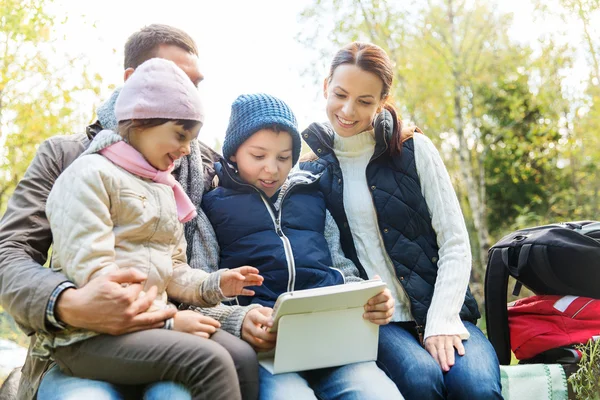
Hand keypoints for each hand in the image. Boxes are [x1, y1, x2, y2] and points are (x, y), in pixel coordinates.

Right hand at [55, 268, 175, 334]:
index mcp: (124, 297)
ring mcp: (125, 323)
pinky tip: (160, 323)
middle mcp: (127, 311)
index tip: (133, 282)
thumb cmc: (92, 292)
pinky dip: (152, 326)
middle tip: (154, 289)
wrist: (76, 310)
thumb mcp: (108, 277)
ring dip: (163, 315)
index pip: (138, 288)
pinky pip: (140, 329)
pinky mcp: (121, 330)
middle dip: (152, 294)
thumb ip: (128, 274)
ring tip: (173, 312)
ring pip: (149, 319)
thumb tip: (144, 276)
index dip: (137, 284)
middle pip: (147, 302)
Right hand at [173, 310, 220, 337]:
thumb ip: (198, 315)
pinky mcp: (188, 339)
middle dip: (212, 329)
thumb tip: (208, 319)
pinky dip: (201, 340)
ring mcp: (191, 333)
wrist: (166, 324)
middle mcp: (195, 325)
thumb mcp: (189, 312)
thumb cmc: (178, 317)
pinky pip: (199, 341)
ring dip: (207, 335)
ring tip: (204, 334)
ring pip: (206, 336)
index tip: (218, 325)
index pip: (210, 321)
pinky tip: (200, 338)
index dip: (216, 323)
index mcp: (196, 317)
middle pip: (210, 329)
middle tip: (211, 330)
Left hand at [220, 266, 263, 296]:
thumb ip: (235, 275)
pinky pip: (244, 292)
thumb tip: (243, 278)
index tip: (257, 271)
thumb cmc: (221, 278)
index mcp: (237, 272)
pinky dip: (248, 292)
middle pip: (249, 276)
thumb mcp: (227, 275)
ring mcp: (238, 284)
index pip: (246, 269)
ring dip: (254, 283)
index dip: (252, 270)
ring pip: (248, 283)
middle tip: (261, 279)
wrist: (214, 287)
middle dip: (255, 277)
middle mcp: (239, 278)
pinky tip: (253, 292)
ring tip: (260, 283)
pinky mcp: (236, 291)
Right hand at [241, 307, 276, 351]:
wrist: (246, 321)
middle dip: (270, 336)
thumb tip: (277, 320)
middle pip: (258, 333)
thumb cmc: (257, 316)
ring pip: (258, 343)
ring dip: (269, 344)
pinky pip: (258, 349)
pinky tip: (270, 345)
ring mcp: (246, 336)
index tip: (272, 324)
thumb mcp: (263, 311)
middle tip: (277, 335)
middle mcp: (248, 326)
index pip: (258, 318)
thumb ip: (270, 314)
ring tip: (275, 341)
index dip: (266, 321)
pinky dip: (266, 348)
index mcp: (252, 316)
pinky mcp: (248, 343)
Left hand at [363, 276, 394, 324]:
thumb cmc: (375, 294)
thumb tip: (376, 276)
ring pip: (385, 314)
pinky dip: (377, 321)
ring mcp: (391, 310)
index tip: (369, 301)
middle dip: (374, 308)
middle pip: (385, 306)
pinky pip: (385, 321)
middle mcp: (391, 302)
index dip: (377, 299)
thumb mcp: (375, 288)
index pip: (385, 296)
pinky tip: (370, 320)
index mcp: (388, 294)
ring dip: (374, 316)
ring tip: (365, 315)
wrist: (377, 301)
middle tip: (365, 308)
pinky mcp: (389, 317)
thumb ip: (375, 283)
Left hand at [424, 334, 464, 371]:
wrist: (441, 322)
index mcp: (431, 342)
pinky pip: (458, 342)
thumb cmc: (435, 339)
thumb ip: (430, 353)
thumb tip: (432, 366)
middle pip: (441, 352)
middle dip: (443, 361)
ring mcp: (447, 338)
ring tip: (451, 364)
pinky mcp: (455, 336)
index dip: (436, 361)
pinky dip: (460, 347)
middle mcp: (438, 340)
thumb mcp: (429, 343)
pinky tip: (462, 354)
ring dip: (450, 356)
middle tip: (445, 369)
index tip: (439, 370)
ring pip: (449, 348)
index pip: (433, 353)